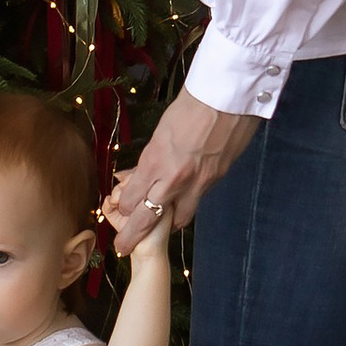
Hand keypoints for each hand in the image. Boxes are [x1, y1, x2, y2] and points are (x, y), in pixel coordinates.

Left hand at [104, 89, 258, 252]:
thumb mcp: (160, 132)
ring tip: (157, 232)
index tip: (118, 210)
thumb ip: (148, 158)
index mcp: (155, 162)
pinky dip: (186, 206)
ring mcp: (198, 183)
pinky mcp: (216, 180)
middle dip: (133, 236)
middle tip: (123, 248)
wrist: (227, 98)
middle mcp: (174, 178)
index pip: (132, 200)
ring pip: (177, 218)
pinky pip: (196, 202)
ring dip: (165, 225)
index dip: (123, 207)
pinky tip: (181, 205)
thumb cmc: (191, 106)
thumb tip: (132, 175)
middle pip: (148, 219)